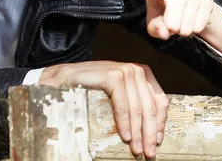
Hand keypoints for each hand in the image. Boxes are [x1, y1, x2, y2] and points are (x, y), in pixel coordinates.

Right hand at [39, 61, 168, 157]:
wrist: (61, 80)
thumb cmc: (89, 90)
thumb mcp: (117, 96)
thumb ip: (134, 103)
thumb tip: (152, 130)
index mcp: (141, 74)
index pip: (160, 101)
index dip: (161, 123)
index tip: (158, 141)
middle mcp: (135, 70)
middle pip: (151, 106)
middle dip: (150, 133)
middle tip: (149, 152)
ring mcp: (124, 70)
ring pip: (139, 108)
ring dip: (139, 132)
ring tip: (136, 149)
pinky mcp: (112, 76)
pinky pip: (123, 104)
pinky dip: (125, 122)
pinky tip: (125, 136)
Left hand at [138, 0, 221, 57]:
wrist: (188, 5)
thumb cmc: (165, 12)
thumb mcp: (155, 22)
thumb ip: (155, 28)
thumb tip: (164, 33)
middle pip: (172, 19)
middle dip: (172, 28)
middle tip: (171, 25)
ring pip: (187, 25)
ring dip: (183, 30)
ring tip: (181, 20)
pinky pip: (199, 25)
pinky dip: (194, 29)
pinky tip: (192, 20)